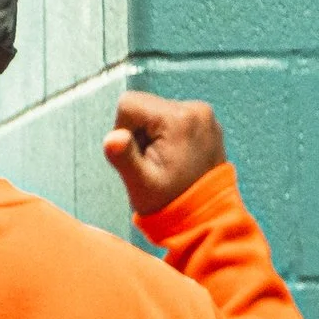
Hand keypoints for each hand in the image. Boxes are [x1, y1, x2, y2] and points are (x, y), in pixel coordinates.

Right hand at [104, 91, 226, 217]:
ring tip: (165, 161)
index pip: (128, 103)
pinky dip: (167, 135)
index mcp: (178, 120)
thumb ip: (123, 157)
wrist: (205, 215)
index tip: (138, 155)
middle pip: (144, 105)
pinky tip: (175, 157)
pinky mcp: (206, 120)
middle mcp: (196, 109)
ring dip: (152, 135)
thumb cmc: (170, 202)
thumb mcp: (140, 184)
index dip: (123, 129)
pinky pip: (172, 117)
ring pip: (156, 110)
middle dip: (139, 132)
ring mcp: (204, 114)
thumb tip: (112, 137)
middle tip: (152, 161)